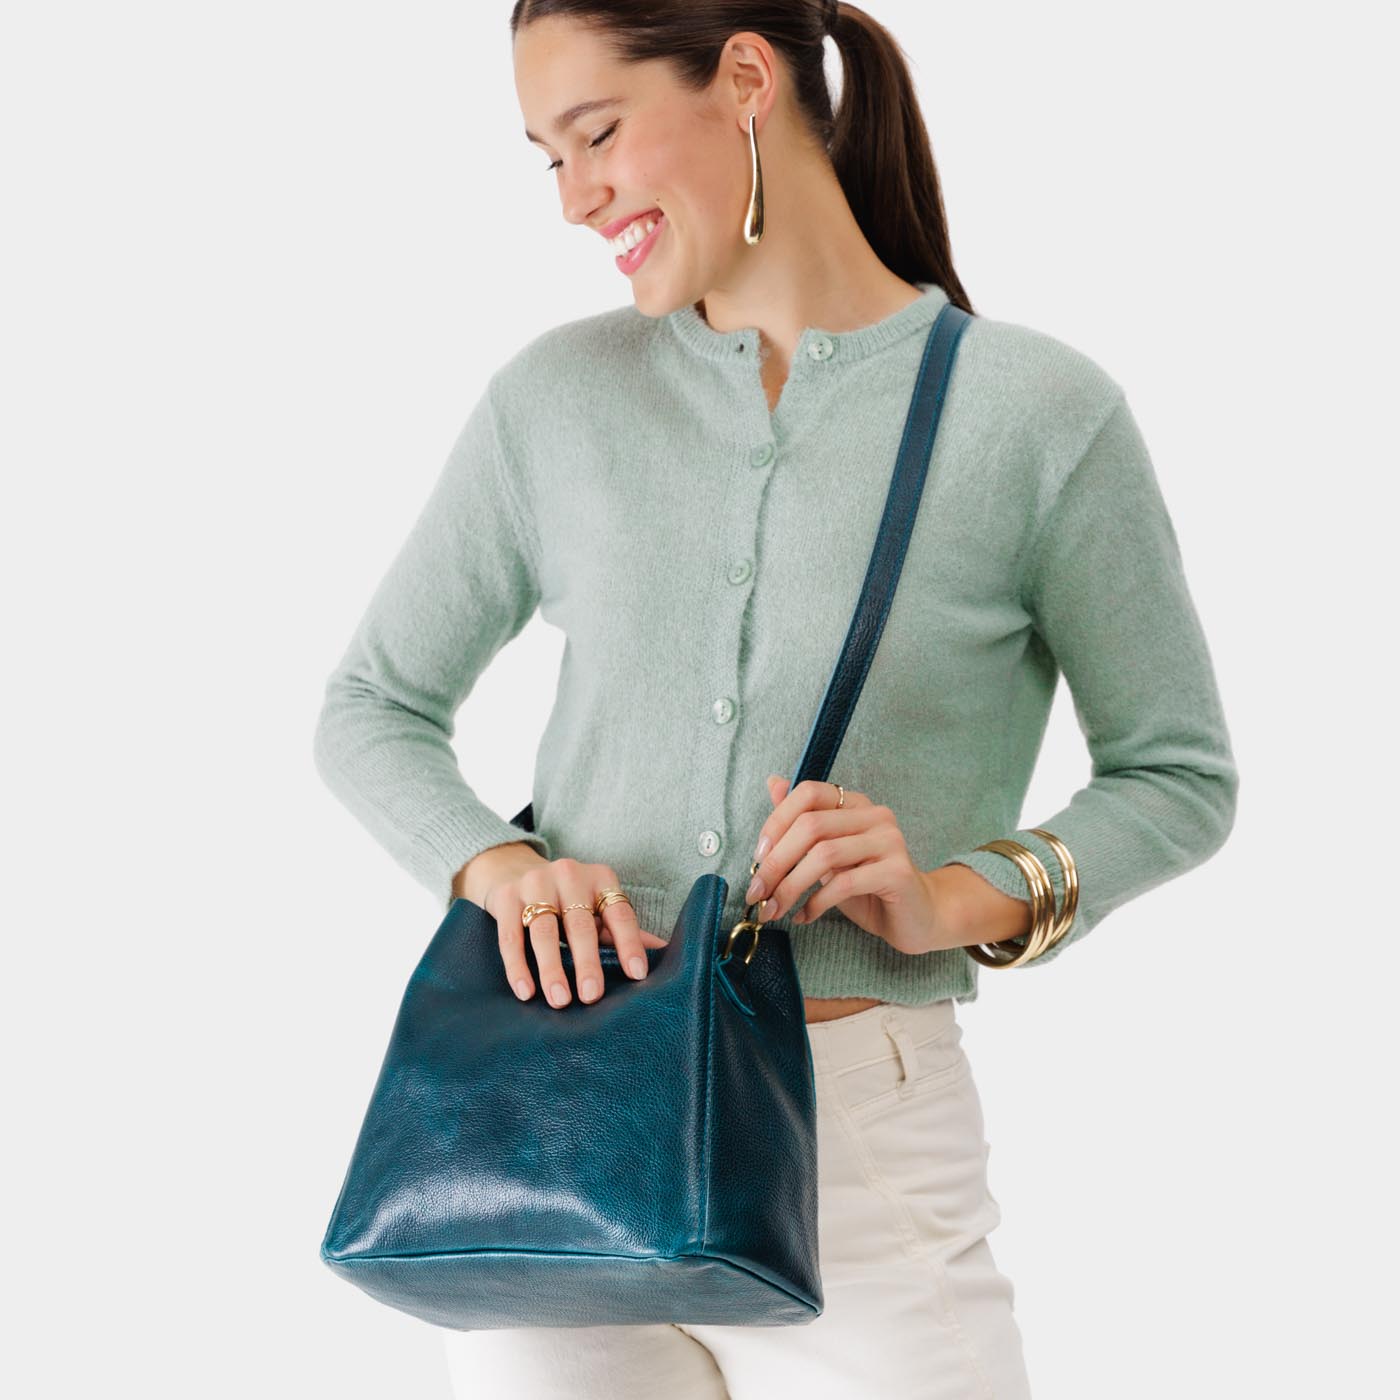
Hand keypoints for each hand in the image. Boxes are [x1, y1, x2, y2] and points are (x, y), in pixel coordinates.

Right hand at [480, 857, 668, 1010]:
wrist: (515, 870)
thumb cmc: (568, 900)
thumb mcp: (598, 908)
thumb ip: (626, 931)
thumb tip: (667, 955)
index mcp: (601, 878)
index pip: (620, 913)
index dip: (629, 943)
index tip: (637, 974)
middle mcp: (569, 875)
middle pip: (580, 923)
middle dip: (587, 961)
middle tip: (591, 996)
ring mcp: (535, 883)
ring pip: (544, 930)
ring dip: (552, 968)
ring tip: (560, 1000)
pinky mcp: (506, 897)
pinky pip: (511, 935)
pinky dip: (517, 965)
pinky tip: (525, 991)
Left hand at [744, 777, 960, 956]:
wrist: (916, 918)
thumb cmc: (867, 887)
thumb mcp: (827, 855)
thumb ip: (802, 823)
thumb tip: (773, 783)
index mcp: (855, 804)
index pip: (808, 793)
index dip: (776, 822)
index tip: (757, 857)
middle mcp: (875, 815)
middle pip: (811, 826)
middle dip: (776, 862)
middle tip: (756, 892)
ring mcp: (889, 841)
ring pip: (824, 855)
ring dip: (790, 886)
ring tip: (773, 909)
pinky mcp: (897, 872)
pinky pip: (845, 883)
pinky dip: (816, 903)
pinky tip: (804, 916)